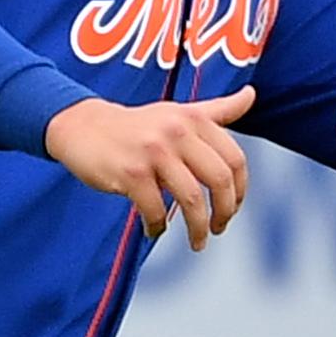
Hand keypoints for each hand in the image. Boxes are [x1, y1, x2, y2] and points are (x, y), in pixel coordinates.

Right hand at [47, 85, 254, 248]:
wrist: (83, 126)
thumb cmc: (137, 126)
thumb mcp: (179, 112)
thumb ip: (217, 110)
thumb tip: (252, 95)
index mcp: (194, 118)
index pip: (235, 159)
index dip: (239, 190)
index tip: (232, 208)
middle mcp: (177, 131)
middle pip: (219, 180)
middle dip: (224, 212)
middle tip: (217, 228)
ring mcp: (153, 152)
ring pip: (191, 200)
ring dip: (197, 229)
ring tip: (196, 241)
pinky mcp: (131, 173)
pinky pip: (155, 210)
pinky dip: (158, 226)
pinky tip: (154, 229)